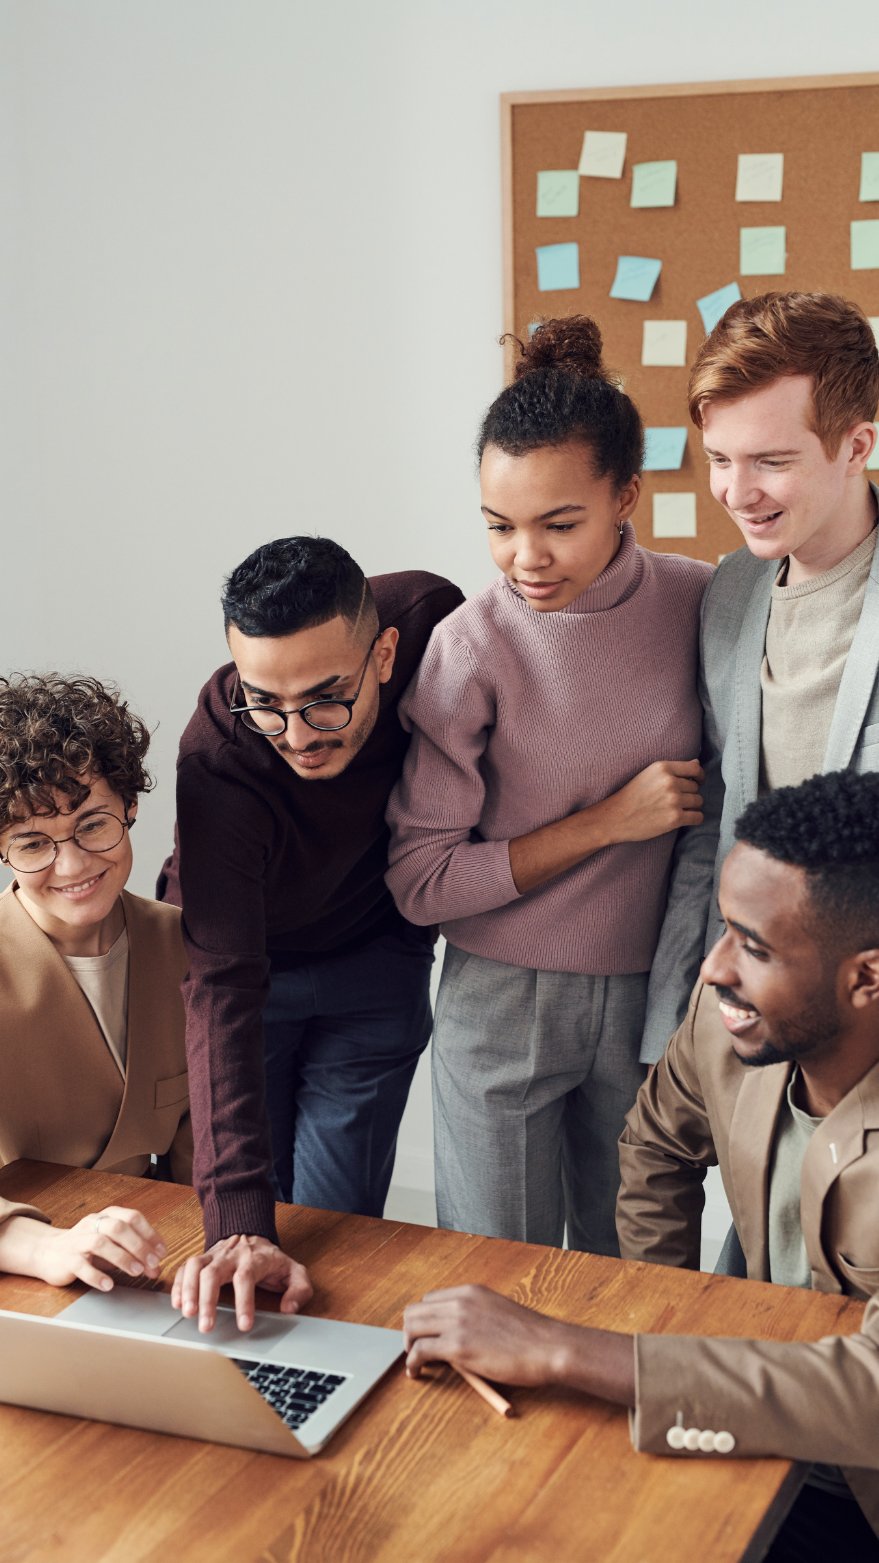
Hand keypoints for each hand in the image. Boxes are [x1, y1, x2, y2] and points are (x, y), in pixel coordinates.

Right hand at [0, 1206, 166, 1290]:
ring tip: (136, 1272)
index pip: (133, 1217)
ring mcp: (78, 1240)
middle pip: (118, 1227)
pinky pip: (82, 1265)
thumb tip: (156, 1268)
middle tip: (152, 1264)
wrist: (49, 1253)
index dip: (150, 1234)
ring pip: (100, 1243)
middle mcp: (93, 1224)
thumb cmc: (87, 1249)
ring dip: (122, 1257)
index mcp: (107, 1216)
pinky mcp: (66, 1259)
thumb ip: (134, 1254)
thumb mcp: (112, 1247)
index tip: (162, 1252)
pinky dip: (96, 1275)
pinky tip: (108, 1284)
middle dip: (139, 1245)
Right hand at [171, 1233, 312, 1332]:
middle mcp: (231, 1255)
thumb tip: (289, 1308)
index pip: (246, 1277)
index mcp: (255, 1258)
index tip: (244, 1325)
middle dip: (208, 1300)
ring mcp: (214, 1255)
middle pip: (214, 1273)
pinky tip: (176, 1303)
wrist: (253, 1234)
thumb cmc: (272, 1260)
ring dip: (188, 1290)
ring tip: (187, 1314)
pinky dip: (178, 1284)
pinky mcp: (202, 1258)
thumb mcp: (295, 1271)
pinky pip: (185, 1267)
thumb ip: (300, 1289)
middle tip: (206, 1326)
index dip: (244, 1301)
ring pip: (195, 1266)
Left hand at [403, 1284, 570, 1385]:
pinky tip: (417, 1372)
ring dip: (409, 1346)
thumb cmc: (531, 1337)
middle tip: (416, 1351)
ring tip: (416, 1362)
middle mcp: (460, 1302)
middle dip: (411, 1332)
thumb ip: (474, 1317)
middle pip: (415, 1311)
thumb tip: (456, 1335)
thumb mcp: (498, 1313)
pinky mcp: (458, 1347)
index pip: (430, 1299)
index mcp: (470, 1292)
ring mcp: (458, 1322)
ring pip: (412, 1328)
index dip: (424, 1320)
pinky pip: (420, 1351)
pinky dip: (413, 1363)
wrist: (549, 1347)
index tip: (426, 1336)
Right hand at [598, 759, 703, 843]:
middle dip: (688, 794)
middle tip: (673, 801)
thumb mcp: (650, 775)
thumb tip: (697, 763)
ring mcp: (673, 800)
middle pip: (695, 788)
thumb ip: (673, 769)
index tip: (699, 782)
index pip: (694, 769)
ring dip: (691, 807)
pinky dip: (694, 819)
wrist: (615, 817)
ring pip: (698, 802)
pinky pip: (697, 817)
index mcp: (662, 768)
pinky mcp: (675, 818)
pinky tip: (683, 819)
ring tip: (675, 810)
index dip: (700, 776)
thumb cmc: (631, 796)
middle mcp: (669, 782)